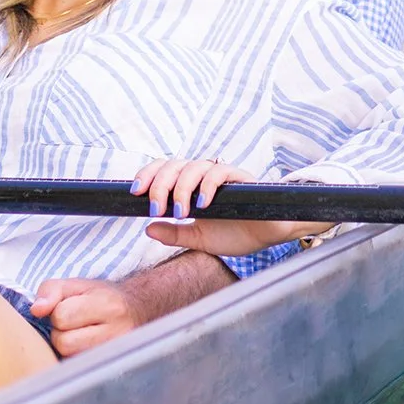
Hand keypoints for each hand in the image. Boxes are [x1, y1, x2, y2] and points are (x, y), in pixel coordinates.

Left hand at [29, 277, 139, 358]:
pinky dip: (74, 360)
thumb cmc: (99, 296)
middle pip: (64, 343)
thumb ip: (50, 290)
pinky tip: (83, 349)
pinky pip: (79, 371)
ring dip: (67, 348)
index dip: (57, 312)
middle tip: (71, 326)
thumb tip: (36, 310)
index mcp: (107, 304)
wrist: (136, 309)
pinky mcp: (114, 369)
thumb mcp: (75, 284)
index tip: (67, 309)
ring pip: (70, 359)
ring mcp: (117, 354)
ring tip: (77, 336)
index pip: (62, 316)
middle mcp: (117, 331)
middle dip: (61, 333)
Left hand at [131, 155, 328, 255]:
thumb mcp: (199, 239)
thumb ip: (175, 233)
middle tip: (156, 208)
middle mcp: (204, 177)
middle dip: (160, 185)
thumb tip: (148, 229)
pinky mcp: (240, 178)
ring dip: (181, 188)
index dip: (148, 175)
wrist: (269, 235)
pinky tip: (203, 205)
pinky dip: (207, 186)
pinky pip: (219, 172)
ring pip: (193, 167)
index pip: (164, 170)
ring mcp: (221, 176)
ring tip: (179, 212)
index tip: (135, 192)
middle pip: (174, 165)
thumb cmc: (237, 233)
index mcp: (191, 187)